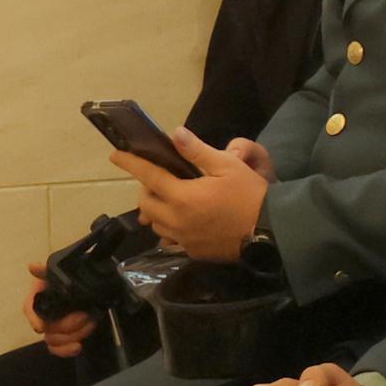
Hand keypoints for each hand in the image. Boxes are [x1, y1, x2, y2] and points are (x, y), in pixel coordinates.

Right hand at [19, 257, 95, 355]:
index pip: (29, 308)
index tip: (39, 327)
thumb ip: (47, 270)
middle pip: (46, 328)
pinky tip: (78, 346)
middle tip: (84, 316)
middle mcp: (44, 312)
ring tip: (90, 323)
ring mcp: (55, 326)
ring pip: (53, 339)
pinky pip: (59, 349)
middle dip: (65, 325)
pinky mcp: (66, 337)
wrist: (94, 284)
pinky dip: (66, 350)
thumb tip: (32, 266)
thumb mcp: (62, 270)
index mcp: (40, 295)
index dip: (33, 319)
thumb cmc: (74, 275)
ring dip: (73, 334)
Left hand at [119, 121, 267, 260]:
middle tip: (160, 177)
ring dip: (156, 209)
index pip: (149, 176)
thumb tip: (176, 134)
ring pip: (155, 223)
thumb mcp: (228, 166)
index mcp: (182, 196)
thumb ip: (198, 151)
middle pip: (146, 203)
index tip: (116, 156)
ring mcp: (183, 239)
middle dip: (147, 188)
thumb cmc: (249, 194)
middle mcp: (176, 220)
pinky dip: (169, 226)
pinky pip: (170, 239)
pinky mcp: (192, 252)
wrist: (269, 231)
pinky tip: (184, 219)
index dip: (131, 164)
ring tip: (171, 197)